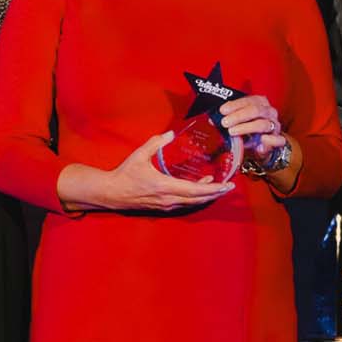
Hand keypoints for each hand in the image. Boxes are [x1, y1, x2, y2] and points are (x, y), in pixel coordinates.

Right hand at [56, 131, 234, 212]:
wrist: (112, 193)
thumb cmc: (125, 174)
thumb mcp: (139, 155)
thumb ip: (155, 143)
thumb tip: (170, 134)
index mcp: (165, 186)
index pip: (195, 190)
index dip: (213, 188)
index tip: (227, 185)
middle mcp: (169, 199)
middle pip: (198, 199)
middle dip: (215, 193)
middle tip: (229, 187)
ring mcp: (166, 205)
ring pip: (192, 203)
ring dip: (206, 196)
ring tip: (218, 187)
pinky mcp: (162, 207)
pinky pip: (184, 204)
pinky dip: (195, 198)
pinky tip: (199, 191)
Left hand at [219, 94, 286, 163]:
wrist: (265, 144)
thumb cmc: (251, 129)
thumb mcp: (239, 122)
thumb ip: (228, 119)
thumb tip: (213, 120)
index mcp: (260, 103)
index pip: (248, 100)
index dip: (234, 105)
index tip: (222, 111)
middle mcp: (269, 112)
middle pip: (256, 110)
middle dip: (238, 116)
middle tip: (225, 122)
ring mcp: (275, 125)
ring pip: (263, 124)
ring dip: (246, 128)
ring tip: (232, 132)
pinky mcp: (278, 139)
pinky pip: (277, 139)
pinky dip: (268, 141)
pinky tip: (258, 145)